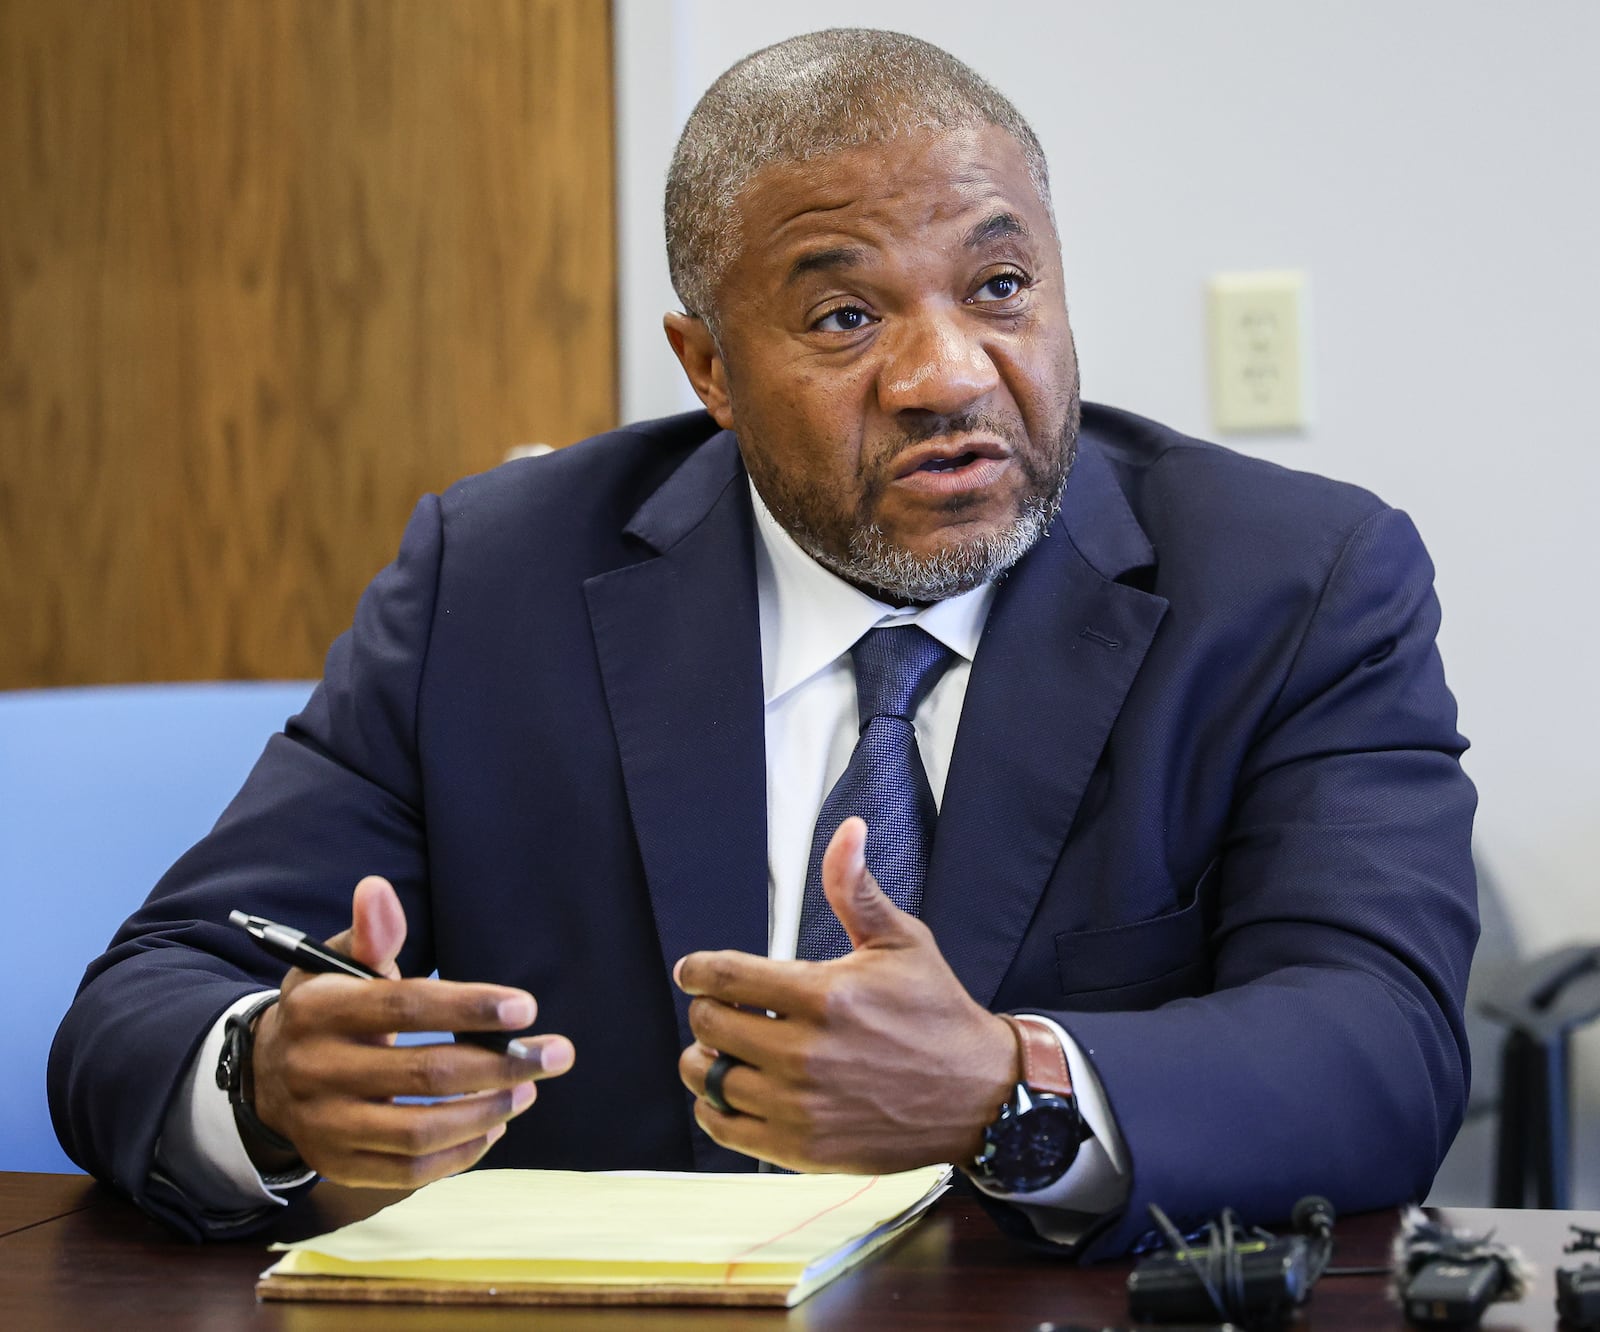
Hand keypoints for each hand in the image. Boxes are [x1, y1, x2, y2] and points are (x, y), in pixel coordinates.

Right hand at [250, 875, 574, 1186]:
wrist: (266, 1076)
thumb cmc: (325, 1009)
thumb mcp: (335, 964)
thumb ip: (370, 933)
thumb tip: (378, 888)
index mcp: (319, 1010)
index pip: (404, 1007)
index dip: (469, 1007)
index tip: (526, 1008)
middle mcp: (316, 1070)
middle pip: (424, 1073)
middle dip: (501, 1065)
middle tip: (554, 1055)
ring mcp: (324, 1125)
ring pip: (418, 1131)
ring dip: (485, 1111)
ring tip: (527, 1090)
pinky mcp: (337, 1163)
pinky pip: (406, 1171)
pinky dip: (458, 1153)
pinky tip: (492, 1125)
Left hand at [675, 818, 1017, 1172]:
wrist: (977, 1094)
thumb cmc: (937, 1014)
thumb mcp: (901, 941)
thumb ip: (856, 888)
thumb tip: (847, 833)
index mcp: (825, 995)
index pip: (725, 976)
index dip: (699, 970)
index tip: (694, 971)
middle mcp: (806, 1053)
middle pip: (709, 1024)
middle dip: (708, 1009)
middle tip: (722, 1007)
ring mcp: (801, 1105)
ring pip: (708, 1077)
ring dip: (705, 1058)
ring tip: (724, 1047)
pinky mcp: (802, 1147)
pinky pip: (724, 1127)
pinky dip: (714, 1107)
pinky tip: (731, 1089)